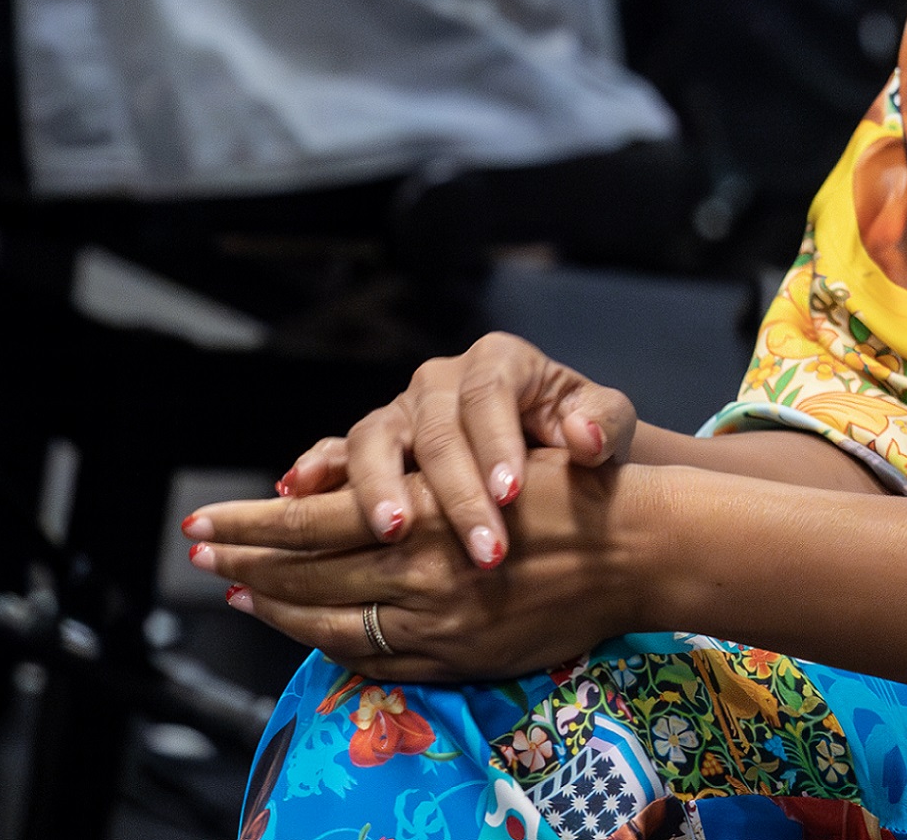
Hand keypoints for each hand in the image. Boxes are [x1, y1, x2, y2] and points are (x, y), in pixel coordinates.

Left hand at [189, 453, 652, 682]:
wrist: (642, 545)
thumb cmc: (575, 488)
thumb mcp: (492, 458)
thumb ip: (418, 475)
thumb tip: (330, 486)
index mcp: (425, 512)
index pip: (314, 521)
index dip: (254, 523)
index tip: (206, 520)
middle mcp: (420, 572)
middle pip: (308, 572)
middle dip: (246, 561)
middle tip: (198, 551)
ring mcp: (436, 623)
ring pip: (331, 619)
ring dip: (276, 605)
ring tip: (238, 590)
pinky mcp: (458, 656)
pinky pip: (372, 657)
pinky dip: (327, 642)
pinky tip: (307, 628)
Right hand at [277, 331, 638, 568]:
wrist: (560, 455)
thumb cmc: (584, 437)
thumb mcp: (608, 424)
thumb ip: (604, 423)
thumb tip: (585, 437)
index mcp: (499, 362)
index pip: (489, 396)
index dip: (495, 444)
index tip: (511, 495)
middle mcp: (440, 381)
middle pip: (433, 428)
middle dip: (451, 490)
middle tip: (473, 545)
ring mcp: (400, 414)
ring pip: (374, 439)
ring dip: (378, 487)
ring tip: (392, 531)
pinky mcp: (373, 448)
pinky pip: (335, 454)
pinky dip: (315, 473)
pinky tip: (298, 497)